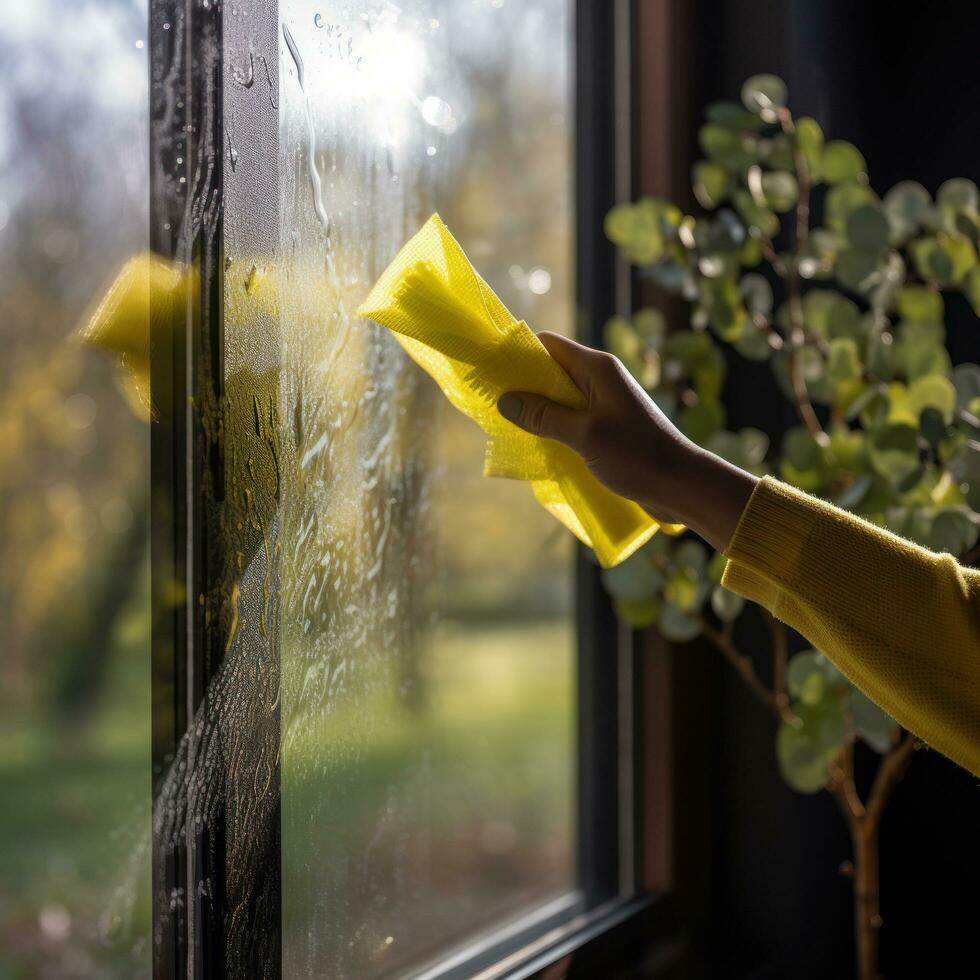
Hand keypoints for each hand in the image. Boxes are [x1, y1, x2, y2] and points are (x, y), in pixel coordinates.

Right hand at [496, 332, 758, 553]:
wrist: (680, 484)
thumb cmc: (637, 455)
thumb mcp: (584, 435)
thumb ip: (544, 416)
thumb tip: (505, 400)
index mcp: (597, 369)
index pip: (549, 345)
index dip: (520, 353)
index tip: (491, 371)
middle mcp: (600, 380)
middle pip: (551, 371)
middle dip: (524, 386)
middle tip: (493, 406)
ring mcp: (605, 404)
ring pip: (560, 398)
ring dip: (538, 411)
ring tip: (510, 428)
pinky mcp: (608, 427)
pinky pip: (571, 419)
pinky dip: (554, 428)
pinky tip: (538, 445)